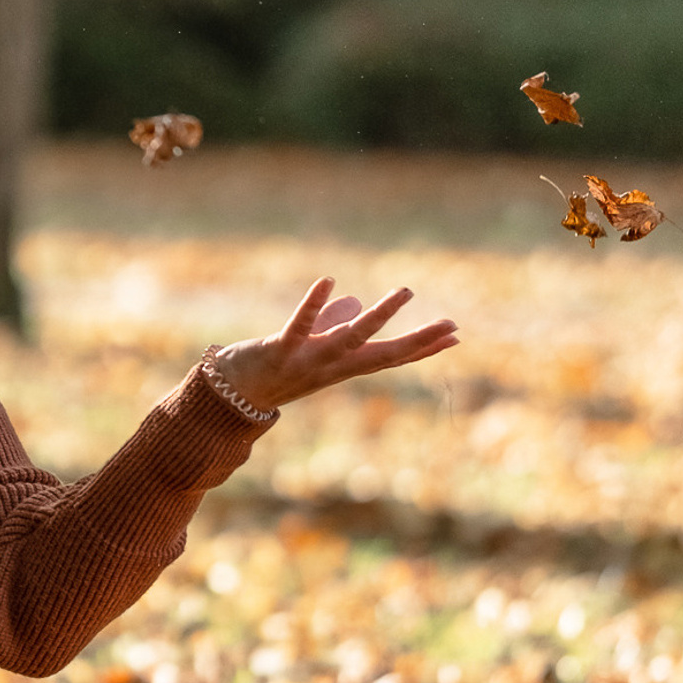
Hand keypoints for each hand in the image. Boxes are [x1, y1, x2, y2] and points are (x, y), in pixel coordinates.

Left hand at [211, 279, 457, 411]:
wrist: (228, 399)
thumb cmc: (270, 371)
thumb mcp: (307, 348)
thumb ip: (330, 324)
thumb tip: (353, 302)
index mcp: (341, 367)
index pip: (390, 358)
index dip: (421, 348)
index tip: (454, 336)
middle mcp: (331, 368)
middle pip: (382, 354)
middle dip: (417, 340)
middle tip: (449, 323)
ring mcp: (307, 361)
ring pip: (350, 339)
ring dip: (378, 316)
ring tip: (405, 292)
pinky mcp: (280, 350)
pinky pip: (300, 327)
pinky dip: (314, 306)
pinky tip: (329, 282)